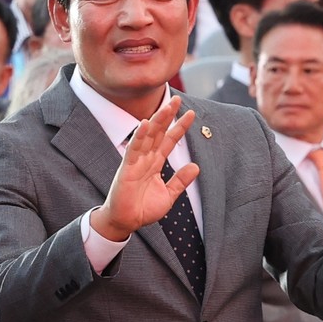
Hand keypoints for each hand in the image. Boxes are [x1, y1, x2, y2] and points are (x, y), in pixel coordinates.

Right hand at [89, 94, 199, 243]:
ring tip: (166, 107)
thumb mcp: (169, 195)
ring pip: (147, 136)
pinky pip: (134, 150)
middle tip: (178, 99)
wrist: (126, 222)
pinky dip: (139, 137)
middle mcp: (146, 159)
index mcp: (155, 163)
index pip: (169, 141)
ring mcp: (135, 162)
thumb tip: (196, 167)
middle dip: (168, 116)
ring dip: (157, 121)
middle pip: (158, 132)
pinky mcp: (127, 169)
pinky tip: (145, 124)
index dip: (180, 127)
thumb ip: (180, 181)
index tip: (191, 113)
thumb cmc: (143, 209)